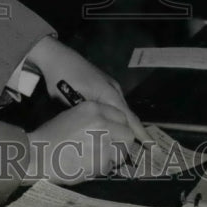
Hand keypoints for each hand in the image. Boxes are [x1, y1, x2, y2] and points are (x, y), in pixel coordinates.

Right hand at [26, 101, 138, 183]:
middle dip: (122, 143)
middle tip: (110, 149)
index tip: (114, 134)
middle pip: (127, 134)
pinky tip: (88, 165)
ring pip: (123, 152)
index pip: (121, 116)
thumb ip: (94, 118)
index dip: (119, 127)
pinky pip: (111, 166)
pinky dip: (103, 168)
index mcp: (93, 108)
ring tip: (98, 157)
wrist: (38, 154)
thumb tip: (112, 127)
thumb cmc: (52, 135)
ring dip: (114, 156)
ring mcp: (102, 142)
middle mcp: (101, 122)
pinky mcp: (101, 161)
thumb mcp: (73, 116)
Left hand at [27, 36, 149, 142]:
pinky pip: (114, 105)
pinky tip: (114, 126)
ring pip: (121, 110)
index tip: (152, 148)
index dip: (141, 135)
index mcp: (110, 94)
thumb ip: (89, 116)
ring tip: (130, 143)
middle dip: (135, 133)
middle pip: (128, 115)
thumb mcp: (74, 99)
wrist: (54, 55)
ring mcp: (108, 86)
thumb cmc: (63, 78)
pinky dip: (117, 117)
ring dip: (126, 125)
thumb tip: (101, 135)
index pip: (130, 119)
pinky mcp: (101, 85)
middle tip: (142, 151)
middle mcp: (114, 90)